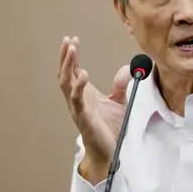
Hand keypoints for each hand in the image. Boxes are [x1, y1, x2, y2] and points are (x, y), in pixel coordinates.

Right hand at [58, 36, 130, 181]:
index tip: (72, 40)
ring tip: (71, 50)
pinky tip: (83, 74)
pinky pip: (77, 100)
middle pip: (65, 73)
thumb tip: (127, 69)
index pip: (73, 71)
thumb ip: (120, 86)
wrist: (109, 151)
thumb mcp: (119, 102)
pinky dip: (78, 86)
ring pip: (67, 83)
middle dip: (66, 57)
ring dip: (68, 66)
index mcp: (83, 94)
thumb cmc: (109, 128)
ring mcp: (78, 108)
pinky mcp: (84, 118)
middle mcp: (77, 99)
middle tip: (68, 40)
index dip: (72, 56)